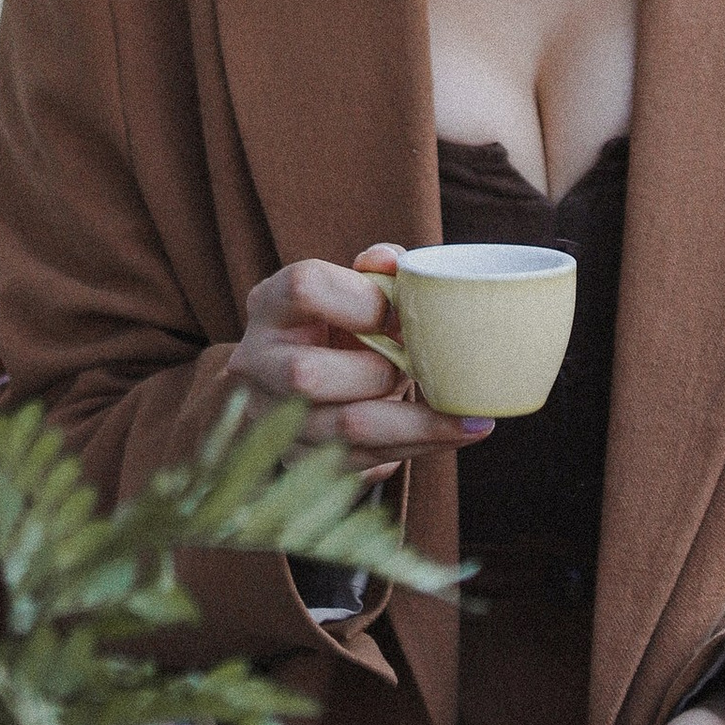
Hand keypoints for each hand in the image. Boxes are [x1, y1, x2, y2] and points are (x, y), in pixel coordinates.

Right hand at [231, 246, 485, 458]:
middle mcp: (257, 363)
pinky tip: (456, 433)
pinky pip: (363, 461)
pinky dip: (419, 447)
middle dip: (379, 373)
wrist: (299, 381)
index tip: (397, 313)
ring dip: (416, 423)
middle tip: (416, 367)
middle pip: (308, 374)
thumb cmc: (336, 324)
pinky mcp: (299, 459)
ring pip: (344, 428)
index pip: (305, 287)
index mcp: (270, 304)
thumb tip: (396, 263)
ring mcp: (273, 418)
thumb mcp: (350, 287)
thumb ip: (377, 272)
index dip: (362, 299)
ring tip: (467, 417)